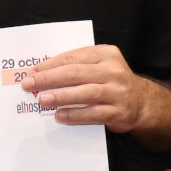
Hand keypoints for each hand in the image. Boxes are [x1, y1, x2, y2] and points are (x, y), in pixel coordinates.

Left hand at [22, 44, 170, 148]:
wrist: (141, 102)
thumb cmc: (110, 82)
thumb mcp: (98, 67)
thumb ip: (75, 67)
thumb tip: (39, 74)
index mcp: (106, 54)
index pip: (72, 57)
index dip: (49, 65)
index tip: (30, 72)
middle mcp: (113, 70)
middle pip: (76, 73)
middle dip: (49, 79)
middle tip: (28, 84)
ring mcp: (118, 91)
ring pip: (86, 92)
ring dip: (61, 96)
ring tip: (42, 100)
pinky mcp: (119, 111)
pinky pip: (94, 113)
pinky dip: (75, 115)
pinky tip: (60, 116)